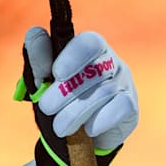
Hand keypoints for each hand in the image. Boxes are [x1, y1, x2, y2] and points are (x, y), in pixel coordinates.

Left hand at [19, 27, 138, 165]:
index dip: (73, 57)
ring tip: (60, 127)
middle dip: (65, 93)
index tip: (56, 74)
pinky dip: (99, 121)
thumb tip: (35, 32)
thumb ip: (38, 58)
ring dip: (75, 113)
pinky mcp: (130, 104)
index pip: (89, 42)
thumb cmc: (57, 98)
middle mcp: (110, 61)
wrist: (74, 133)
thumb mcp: (42, 80)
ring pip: (103, 92)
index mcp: (88, 48)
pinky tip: (88, 129)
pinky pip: (119, 108)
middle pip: (94, 71)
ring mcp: (123, 82)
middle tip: (47, 108)